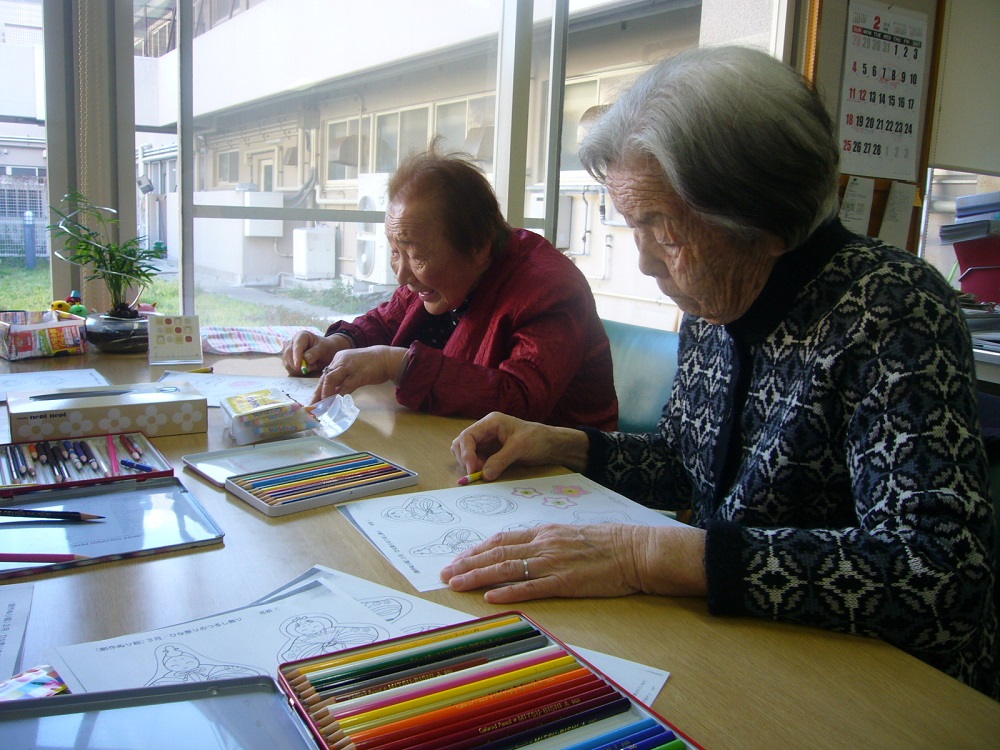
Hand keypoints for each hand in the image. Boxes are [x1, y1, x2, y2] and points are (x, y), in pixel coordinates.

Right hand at [281, 331, 349, 375]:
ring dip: (297, 369)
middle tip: (306, 369)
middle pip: (287, 355)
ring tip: (312, 366)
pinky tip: (308, 369)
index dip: (296, 356)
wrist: (328, 352)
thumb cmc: (326, 348)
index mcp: (301, 336)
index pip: (296, 346)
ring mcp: (290, 353)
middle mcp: (293, 343)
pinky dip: (298, 372)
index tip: (298, 366)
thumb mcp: (324, 348)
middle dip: (295, 364)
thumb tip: (305, 359)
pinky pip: (290, 369)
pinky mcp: (291, 362)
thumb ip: (315, 353)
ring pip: (287, 363)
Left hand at [311, 345, 406, 401]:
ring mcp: (349, 367)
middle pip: (324, 378)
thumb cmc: (371, 365)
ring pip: (330, 379)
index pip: (324, 375)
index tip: (313, 401)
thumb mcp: (353, 369)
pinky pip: (345, 386)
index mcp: (338, 359)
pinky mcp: (358, 374)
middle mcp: (340, 361)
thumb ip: (343, 380)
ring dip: (325, 394)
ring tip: (322, 406)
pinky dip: (339, 395)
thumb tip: (334, 394)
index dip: (318, 389)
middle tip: (312, 406)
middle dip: (317, 393)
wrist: (386, 358)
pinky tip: (335, 403)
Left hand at [440, 523, 707, 603]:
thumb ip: (548, 541)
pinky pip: (531, 587)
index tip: (459, 557)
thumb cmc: (609, 544)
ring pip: (506, 568)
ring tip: (456, 584)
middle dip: (468, 563)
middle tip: (446, 573)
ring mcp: (553, 563)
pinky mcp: (565, 582)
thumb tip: (526, 548)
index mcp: (545, 532)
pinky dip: (508, 591)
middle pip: (497, 553)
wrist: (636, 550)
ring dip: (478, 576)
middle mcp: (543, 544)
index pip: (502, 539)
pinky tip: (490, 596)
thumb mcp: (572, 534)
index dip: (477, 549)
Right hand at [451, 412, 589, 481]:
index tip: (472, 468)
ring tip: (482, 472)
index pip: (468, 436)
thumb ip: (501, 460)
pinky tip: (486, 473)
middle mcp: (485, 431)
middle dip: (465, 459)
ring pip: (466, 452)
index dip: (466, 452)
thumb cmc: (537, 439)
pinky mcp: (490, 452)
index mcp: (490, 423)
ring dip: (469, 464)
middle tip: (477, 472)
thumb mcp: (519, 447)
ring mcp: (487, 442)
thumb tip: (484, 475)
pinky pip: (476, 460)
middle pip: (462, 443)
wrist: (550, 445)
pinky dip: (476, 467)